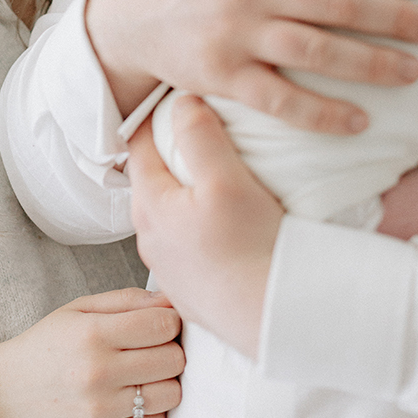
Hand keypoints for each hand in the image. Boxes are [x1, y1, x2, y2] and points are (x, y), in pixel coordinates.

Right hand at [0, 287, 183, 417]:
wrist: (8, 390)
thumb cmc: (45, 345)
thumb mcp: (79, 309)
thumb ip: (126, 299)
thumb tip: (168, 297)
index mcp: (94, 334)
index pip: (162, 324)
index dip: (171, 318)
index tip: (162, 320)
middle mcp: (99, 373)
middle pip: (173, 360)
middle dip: (170, 348)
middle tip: (154, 345)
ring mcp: (102, 410)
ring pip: (170, 394)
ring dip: (164, 381)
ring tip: (144, 371)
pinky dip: (151, 408)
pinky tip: (132, 394)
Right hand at [87, 0, 417, 131]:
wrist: (130, 9)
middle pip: (338, 3)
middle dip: (395, 17)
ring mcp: (235, 33)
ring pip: (318, 51)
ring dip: (373, 64)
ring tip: (412, 71)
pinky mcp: (223, 76)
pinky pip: (281, 99)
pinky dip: (322, 112)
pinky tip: (359, 120)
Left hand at [128, 96, 282, 358]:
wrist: (278, 320)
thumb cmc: (251, 250)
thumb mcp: (225, 178)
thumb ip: (199, 134)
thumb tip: (182, 102)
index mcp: (149, 205)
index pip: (139, 143)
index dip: (157, 116)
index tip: (179, 97)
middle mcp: (150, 238)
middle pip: (155, 177)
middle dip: (174, 153)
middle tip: (206, 131)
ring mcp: (169, 267)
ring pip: (172, 211)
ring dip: (189, 191)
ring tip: (221, 176)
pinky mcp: (192, 288)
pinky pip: (189, 242)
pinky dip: (202, 224)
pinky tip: (229, 223)